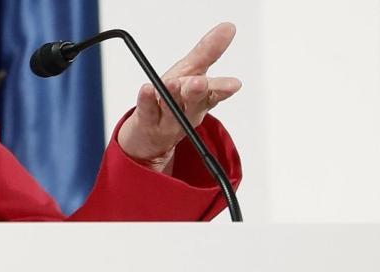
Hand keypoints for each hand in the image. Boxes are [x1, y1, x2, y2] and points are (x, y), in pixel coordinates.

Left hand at [117, 23, 242, 172]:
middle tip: (199, 83)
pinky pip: (146, 110)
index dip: (223, 89)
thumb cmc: (174, 99)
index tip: (233, 85)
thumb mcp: (192, 72)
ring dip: (174, 96)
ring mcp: (166, 118)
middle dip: (197, 91)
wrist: (149, 136)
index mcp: (201, 99)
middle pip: (193, 101)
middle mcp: (186, 109)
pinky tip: (146, 89)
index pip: (214, 93)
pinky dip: (146, 100)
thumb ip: (208, 51)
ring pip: (172, 108)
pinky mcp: (145, 120)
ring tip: (174, 84)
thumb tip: (227, 27)